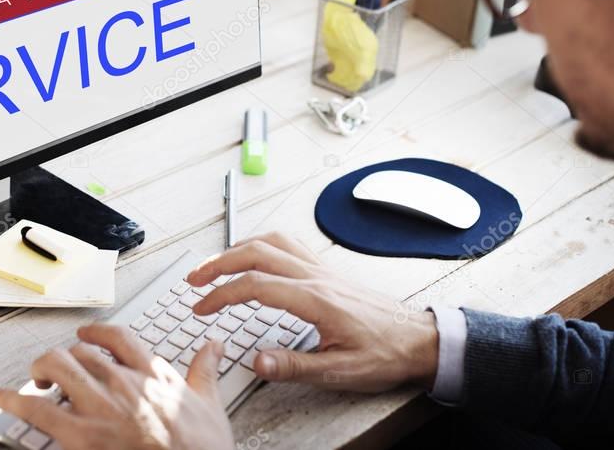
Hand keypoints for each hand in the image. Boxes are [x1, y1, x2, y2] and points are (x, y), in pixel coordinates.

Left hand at [0, 323, 233, 449]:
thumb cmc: (202, 448)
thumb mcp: (210, 405)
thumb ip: (205, 370)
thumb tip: (214, 345)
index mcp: (152, 373)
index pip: (116, 337)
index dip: (95, 332)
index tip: (85, 334)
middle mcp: (122, 382)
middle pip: (80, 351)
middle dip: (64, 358)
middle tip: (57, 370)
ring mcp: (100, 407)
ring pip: (57, 366)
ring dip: (41, 370)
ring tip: (36, 380)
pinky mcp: (82, 436)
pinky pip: (38, 409)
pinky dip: (14, 401)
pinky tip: (1, 398)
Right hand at [186, 232, 438, 392]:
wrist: (419, 340)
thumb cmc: (385, 354)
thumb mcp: (340, 371)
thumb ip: (295, 366)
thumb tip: (256, 361)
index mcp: (315, 299)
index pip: (255, 285)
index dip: (221, 294)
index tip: (202, 307)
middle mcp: (315, 276)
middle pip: (256, 253)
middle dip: (218, 263)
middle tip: (194, 279)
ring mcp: (321, 269)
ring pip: (271, 242)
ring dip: (237, 248)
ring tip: (215, 264)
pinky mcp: (327, 270)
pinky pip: (288, 243)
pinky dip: (261, 243)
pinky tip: (254, 254)